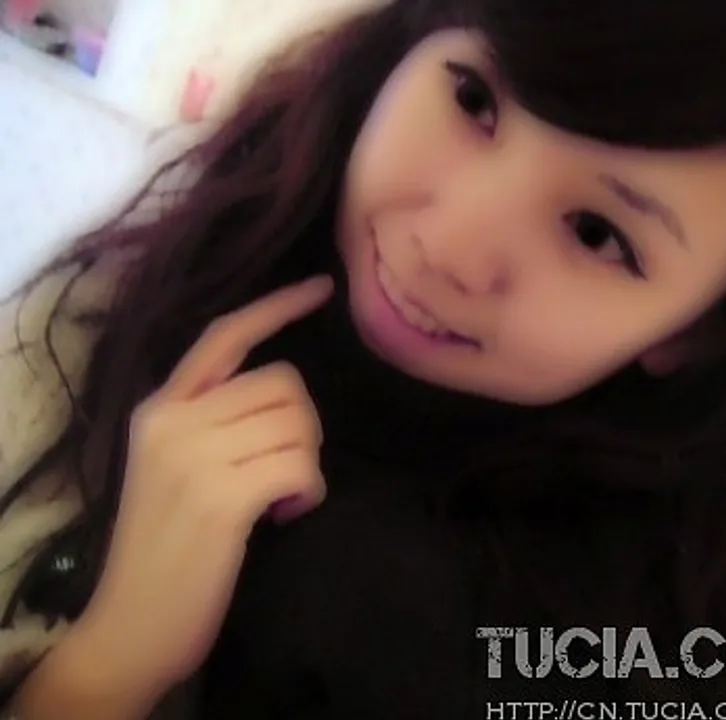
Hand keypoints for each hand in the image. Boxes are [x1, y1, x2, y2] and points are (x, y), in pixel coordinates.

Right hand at [68, 275, 332, 704]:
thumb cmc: (165, 546)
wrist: (131, 624)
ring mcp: (194, 457)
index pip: (224, 335)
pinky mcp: (221, 497)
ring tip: (280, 496)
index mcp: (160, 407)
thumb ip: (213, 420)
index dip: (276, 307)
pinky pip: (300, 464)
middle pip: (283, 382)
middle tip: (286, 467)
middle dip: (303, 424)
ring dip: (305, 461)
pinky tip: (286, 513)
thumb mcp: (173, 466)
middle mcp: (172, 420)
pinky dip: (308, 490)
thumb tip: (284, 393)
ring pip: (297, 422)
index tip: (321, 288)